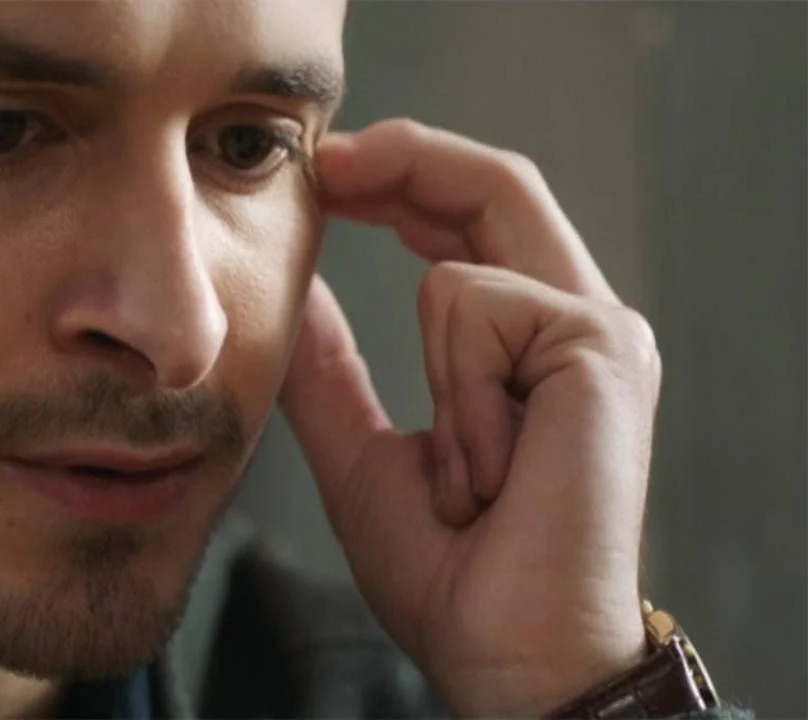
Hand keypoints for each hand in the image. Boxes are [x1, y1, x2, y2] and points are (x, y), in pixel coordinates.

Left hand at [280, 119, 659, 715]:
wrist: (505, 650)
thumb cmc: (448, 571)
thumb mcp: (362, 451)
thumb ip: (333, 369)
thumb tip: (299, 291)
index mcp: (532, 344)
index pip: (475, 220)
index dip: (404, 181)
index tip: (326, 176)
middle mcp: (579, 324)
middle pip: (496, 184)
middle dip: (404, 159)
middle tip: (325, 162)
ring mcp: (598, 332)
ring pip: (462, 265)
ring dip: (431, 379)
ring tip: (465, 477)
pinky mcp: (598, 346)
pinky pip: (475, 309)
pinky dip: (455, 396)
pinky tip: (490, 469)